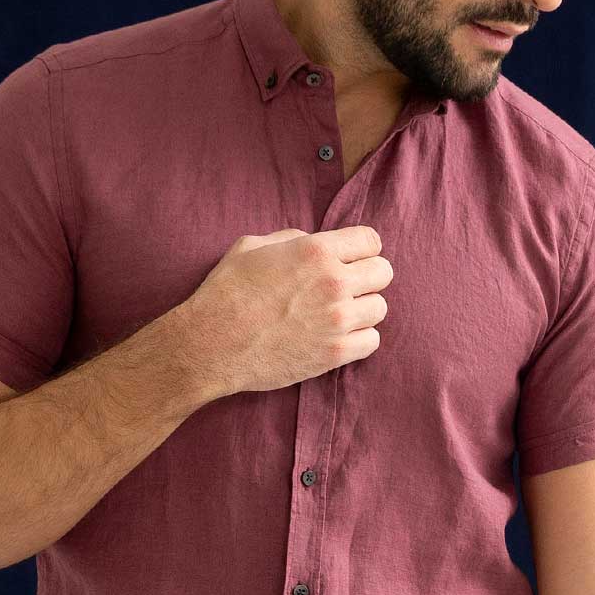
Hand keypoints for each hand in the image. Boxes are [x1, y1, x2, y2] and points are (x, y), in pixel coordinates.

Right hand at [181, 226, 392, 395]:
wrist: (212, 344)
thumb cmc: (226, 292)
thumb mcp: (252, 246)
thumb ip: (291, 240)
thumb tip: (311, 243)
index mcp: (315, 251)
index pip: (371, 240)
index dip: (362, 249)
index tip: (351, 259)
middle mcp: (333, 282)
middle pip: (383, 272)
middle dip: (368, 277)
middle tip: (347, 288)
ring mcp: (337, 320)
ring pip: (380, 308)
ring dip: (363, 310)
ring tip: (340, 315)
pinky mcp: (335, 353)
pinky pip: (373, 342)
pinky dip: (360, 340)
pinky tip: (339, 337)